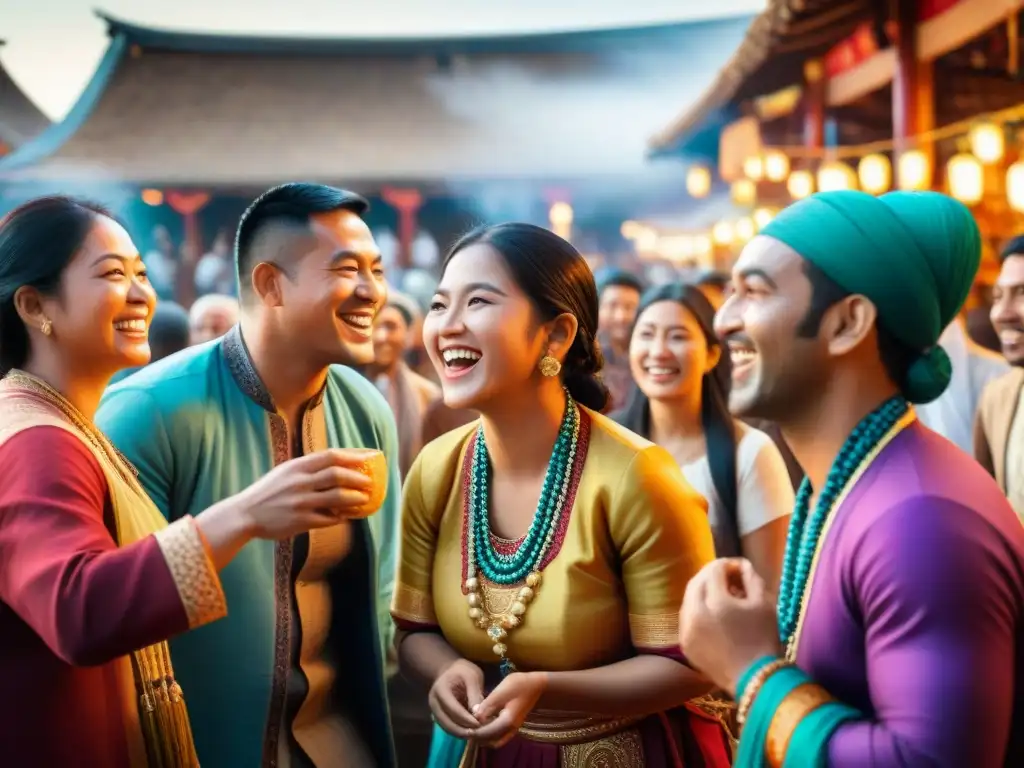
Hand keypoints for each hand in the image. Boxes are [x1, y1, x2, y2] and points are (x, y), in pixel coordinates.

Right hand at [236, 449, 379, 538]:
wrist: (245, 514)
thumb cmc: (268, 492)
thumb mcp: (285, 472)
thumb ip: (308, 468)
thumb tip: (337, 465)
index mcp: (297, 467)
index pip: (331, 456)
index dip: (352, 456)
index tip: (367, 459)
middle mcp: (300, 482)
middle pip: (338, 475)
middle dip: (358, 478)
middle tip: (369, 482)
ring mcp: (301, 502)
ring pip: (338, 498)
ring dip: (355, 498)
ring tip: (364, 499)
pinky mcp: (301, 521)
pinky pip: (329, 518)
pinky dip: (341, 516)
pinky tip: (346, 516)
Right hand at [428, 659, 485, 738]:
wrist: (449, 670)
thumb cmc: (462, 671)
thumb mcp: (472, 676)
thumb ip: (474, 694)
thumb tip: (478, 715)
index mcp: (440, 690)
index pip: (452, 709)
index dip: (466, 719)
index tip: (480, 724)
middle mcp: (434, 703)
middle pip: (447, 722)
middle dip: (463, 730)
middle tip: (479, 733)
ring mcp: (435, 711)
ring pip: (447, 728)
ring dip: (461, 734)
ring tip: (476, 735)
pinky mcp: (440, 716)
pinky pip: (448, 727)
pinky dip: (459, 731)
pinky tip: (471, 732)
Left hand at [469, 671, 547, 747]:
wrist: (536, 683)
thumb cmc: (519, 684)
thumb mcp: (500, 692)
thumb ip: (487, 705)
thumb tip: (474, 716)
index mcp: (507, 721)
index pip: (487, 733)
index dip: (475, 732)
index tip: (464, 728)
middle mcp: (511, 728)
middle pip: (492, 740)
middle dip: (479, 738)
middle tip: (467, 730)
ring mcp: (514, 727)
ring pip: (497, 739)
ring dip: (485, 738)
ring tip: (474, 729)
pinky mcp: (514, 723)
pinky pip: (501, 735)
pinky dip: (491, 734)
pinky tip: (484, 725)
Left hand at [679, 558, 781, 696]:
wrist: (756, 679)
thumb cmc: (764, 639)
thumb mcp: (764, 604)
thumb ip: (751, 578)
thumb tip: (741, 564)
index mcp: (716, 602)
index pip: (714, 570)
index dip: (727, 564)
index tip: (739, 568)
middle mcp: (694, 613)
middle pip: (697, 581)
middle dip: (712, 575)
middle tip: (728, 577)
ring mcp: (686, 629)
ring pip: (688, 598)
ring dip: (703, 591)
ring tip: (722, 595)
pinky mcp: (684, 643)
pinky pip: (687, 617)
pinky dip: (697, 610)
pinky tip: (713, 615)